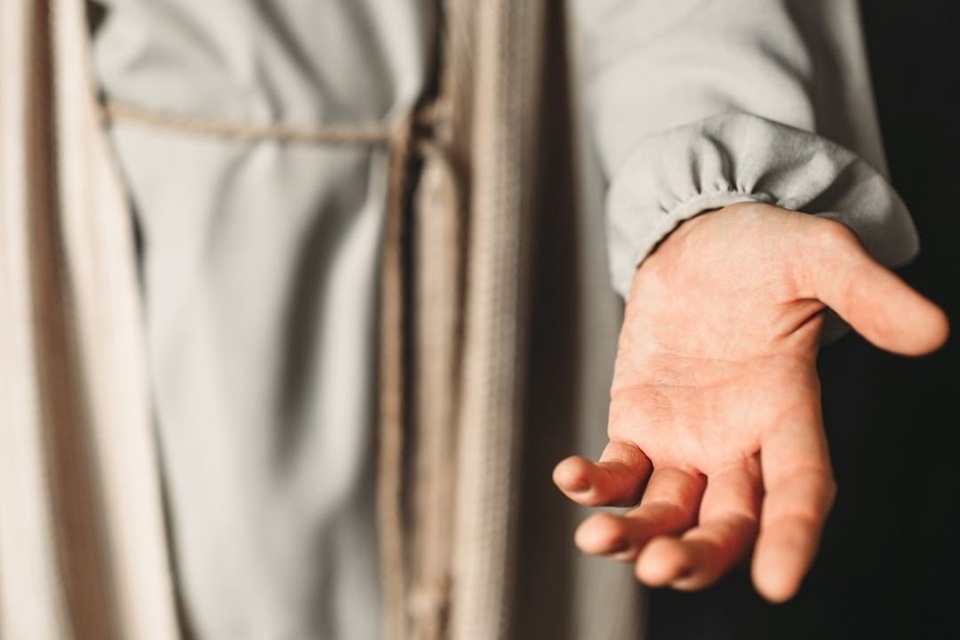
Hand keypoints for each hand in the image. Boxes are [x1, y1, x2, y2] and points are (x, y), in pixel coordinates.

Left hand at [553, 203, 948, 601]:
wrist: (697, 240)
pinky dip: (595, 482)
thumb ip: (865, 293)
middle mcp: (739, 442)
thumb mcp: (817, 255)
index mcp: (789, 412)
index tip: (777, 584)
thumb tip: (931, 332)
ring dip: (635, 534)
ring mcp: (685, 440)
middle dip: (699, 555)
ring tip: (598, 538)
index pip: (801, 489)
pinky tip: (570, 477)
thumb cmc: (762, 249)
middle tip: (662, 570)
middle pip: (728, 524)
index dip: (795, 538)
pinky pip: (616, 469)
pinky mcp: (638, 424)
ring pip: (665, 511)